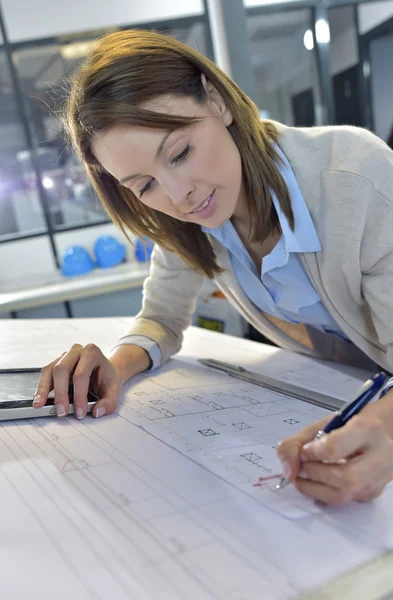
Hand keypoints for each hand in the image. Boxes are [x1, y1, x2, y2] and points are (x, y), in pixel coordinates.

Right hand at [33, 343, 123, 418]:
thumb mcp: (114, 390)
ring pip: (50, 370)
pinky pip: (45, 373)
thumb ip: (109, 403)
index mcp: (92, 353)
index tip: (80, 413)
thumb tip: (97, 412)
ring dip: (44, 389)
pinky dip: (41, 387)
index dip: (79, 395)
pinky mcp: (56, 363)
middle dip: (60, 393)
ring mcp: (65, 355)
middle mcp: (77, 351)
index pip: (81, 374)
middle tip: (61, 412)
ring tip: (40, 405)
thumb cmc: (107, 378)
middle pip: (62, 369)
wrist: (105, 369)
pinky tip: (39, 399)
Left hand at [276, 412, 392, 504]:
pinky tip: (317, 482)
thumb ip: (297, 443)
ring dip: (315, 488)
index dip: (312, 453)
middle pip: (345, 478)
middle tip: (301, 468)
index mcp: (367, 429)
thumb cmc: (348, 427)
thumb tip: (288, 471)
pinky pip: (343, 501)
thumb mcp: (321, 424)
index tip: (304, 451)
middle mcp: (380, 455)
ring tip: (303, 477)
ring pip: (344, 495)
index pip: (336, 447)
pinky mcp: (372, 494)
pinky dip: (323, 494)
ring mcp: (378, 478)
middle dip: (314, 474)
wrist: (379, 434)